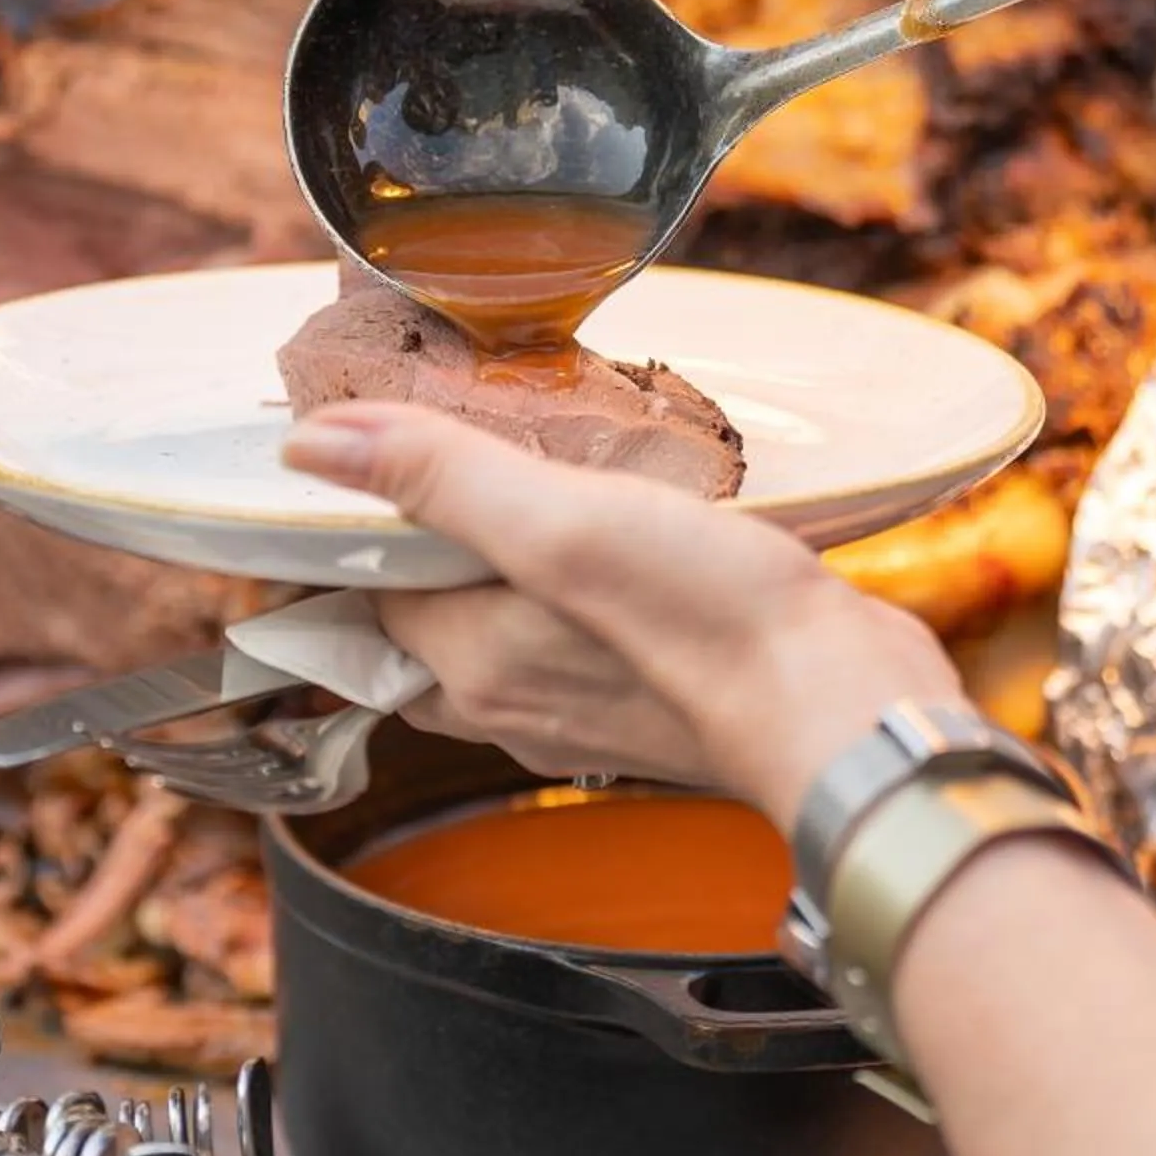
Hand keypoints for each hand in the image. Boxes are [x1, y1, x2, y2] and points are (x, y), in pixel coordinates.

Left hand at [280, 404, 964, 819]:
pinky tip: (602, 537)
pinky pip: (564, 639)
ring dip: (488, 561)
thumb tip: (310, 446)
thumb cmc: (708, 622)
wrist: (845, 706)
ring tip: (514, 479)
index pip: (359, 591)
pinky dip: (558, 589)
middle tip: (431, 453)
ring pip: (492, 628)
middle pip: (415, 618)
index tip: (363, 446)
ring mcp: (577, 709)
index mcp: (465, 660)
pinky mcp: (642, 700)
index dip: (348, 520)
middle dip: (409, 545)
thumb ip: (439, 479)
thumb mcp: (560, 522)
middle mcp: (508, 699)